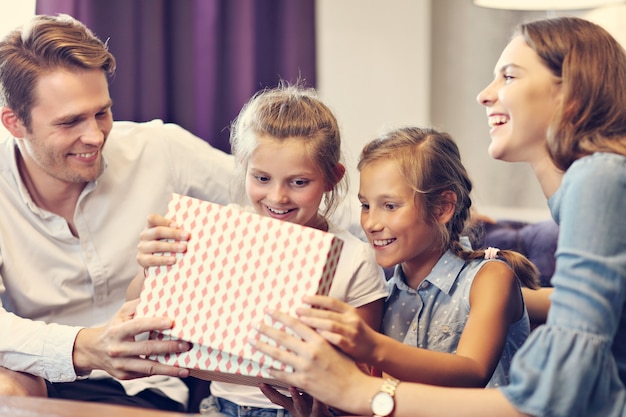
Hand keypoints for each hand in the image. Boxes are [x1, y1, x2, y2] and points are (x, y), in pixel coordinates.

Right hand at [73, 299, 190, 379]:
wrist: (93, 350)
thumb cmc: (114, 328)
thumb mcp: (122, 313)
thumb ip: (138, 305)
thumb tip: (160, 298)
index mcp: (117, 331)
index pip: (138, 326)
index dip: (155, 324)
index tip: (171, 322)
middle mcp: (117, 349)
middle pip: (147, 348)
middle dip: (169, 347)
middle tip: (186, 345)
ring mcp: (120, 364)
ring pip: (148, 368)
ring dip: (168, 368)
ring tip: (185, 368)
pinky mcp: (124, 375)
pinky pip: (145, 374)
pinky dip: (161, 372)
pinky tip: (175, 371)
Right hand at [136, 213, 189, 268]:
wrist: (155, 263)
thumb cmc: (167, 244)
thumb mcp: (169, 236)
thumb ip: (175, 231)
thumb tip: (189, 232)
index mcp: (151, 226)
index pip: (152, 218)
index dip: (164, 221)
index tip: (177, 225)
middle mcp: (144, 235)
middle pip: (158, 231)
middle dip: (174, 233)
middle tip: (187, 236)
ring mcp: (142, 247)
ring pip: (156, 245)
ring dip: (171, 246)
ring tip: (183, 248)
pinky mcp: (141, 259)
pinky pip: (152, 260)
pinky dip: (163, 260)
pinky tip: (173, 260)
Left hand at [252, 309, 376, 413]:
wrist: (355, 389)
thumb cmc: (348, 366)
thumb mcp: (336, 345)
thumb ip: (321, 336)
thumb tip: (308, 326)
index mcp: (319, 339)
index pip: (295, 324)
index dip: (280, 316)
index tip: (269, 310)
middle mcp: (311, 351)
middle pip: (283, 337)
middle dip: (266, 329)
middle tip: (254, 324)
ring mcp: (306, 367)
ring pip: (278, 355)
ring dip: (263, 347)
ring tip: (252, 341)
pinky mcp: (304, 382)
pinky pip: (284, 375)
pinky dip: (273, 371)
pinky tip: (265, 367)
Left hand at [295, 295, 379, 363]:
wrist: (374, 348)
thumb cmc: (356, 333)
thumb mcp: (348, 319)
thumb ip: (333, 314)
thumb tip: (311, 308)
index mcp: (350, 311)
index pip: (331, 302)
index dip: (317, 299)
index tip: (303, 298)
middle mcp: (351, 319)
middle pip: (328, 313)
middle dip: (311, 311)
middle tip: (297, 310)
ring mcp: (352, 332)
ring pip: (331, 325)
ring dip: (315, 322)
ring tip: (301, 321)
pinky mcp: (351, 345)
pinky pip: (336, 339)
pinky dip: (325, 336)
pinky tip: (313, 336)